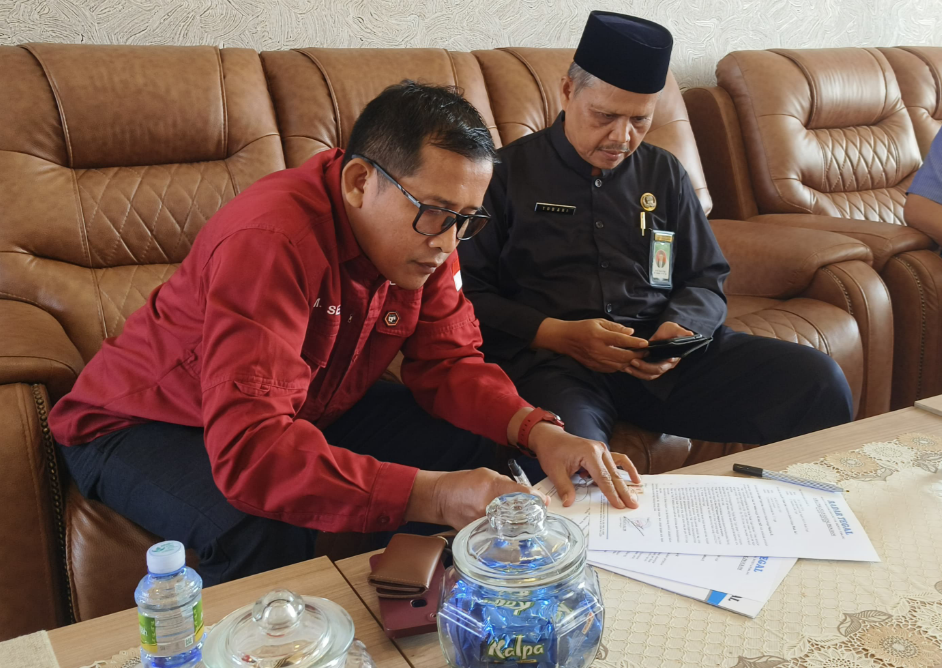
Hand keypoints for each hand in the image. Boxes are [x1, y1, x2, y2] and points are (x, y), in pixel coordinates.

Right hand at [405, 468, 550, 529]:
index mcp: (492, 487)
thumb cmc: (463, 483)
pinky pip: (496, 535)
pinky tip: (508, 532)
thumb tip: (528, 494)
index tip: (544, 502)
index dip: (535, 499)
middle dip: (530, 516)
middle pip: (518, 514)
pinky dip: (504, 534)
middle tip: (538, 516)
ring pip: (508, 527)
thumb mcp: (487, 475)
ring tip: (525, 525)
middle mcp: (488, 505)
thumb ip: (507, 484)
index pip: (521, 494)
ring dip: (519, 527)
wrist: (439, 497)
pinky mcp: (477, 532)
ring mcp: (482, 521)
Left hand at [528, 422, 640, 509]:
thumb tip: (569, 503)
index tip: (620, 505)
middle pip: (613, 475)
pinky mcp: (602, 451)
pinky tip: (634, 478)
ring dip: (626, 483)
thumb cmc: (552, 451)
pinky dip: (627, 469)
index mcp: (589, 453)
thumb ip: (564, 487)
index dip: (611, 493)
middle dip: (623, 491)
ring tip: (634, 496)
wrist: (550, 436)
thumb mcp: (554, 471)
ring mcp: (602, 449)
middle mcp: (599, 450)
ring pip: (617, 469)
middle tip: (633, 505)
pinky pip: (618, 460)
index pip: (603, 478)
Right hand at [532, 318, 648, 372]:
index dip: (635, 343)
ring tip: (639, 357)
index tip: (646, 343)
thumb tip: (631, 332)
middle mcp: (598, 350)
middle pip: (622, 356)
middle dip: (637, 355)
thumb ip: (615, 327)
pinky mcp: (594, 367)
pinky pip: (612, 369)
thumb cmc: (582, 328)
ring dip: (630, 362)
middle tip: (645, 352)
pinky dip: (621, 366)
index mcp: (599, 336)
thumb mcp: (598, 322)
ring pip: (619, 365)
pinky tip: (625, 362)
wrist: (564, 339)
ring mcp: (596, 360)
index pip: (620, 341)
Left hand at [624, 321, 692, 380]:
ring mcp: (659, 366)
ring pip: (648, 375)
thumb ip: (682, 332)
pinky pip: (644, 373)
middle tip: (631, 362)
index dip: (651, 366)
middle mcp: (666, 365)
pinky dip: (636, 372)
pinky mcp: (652, 365)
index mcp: (672, 358)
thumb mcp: (676, 329)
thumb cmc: (672, 331)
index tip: (639, 360)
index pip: (662, 367)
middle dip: (641, 369)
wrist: (669, 333)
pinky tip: (627, 367)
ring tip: (626, 368)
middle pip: (653, 373)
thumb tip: (690, 334)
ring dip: (637, 373)